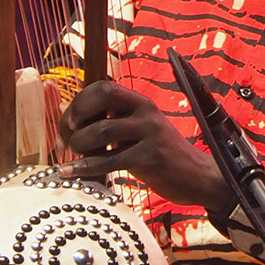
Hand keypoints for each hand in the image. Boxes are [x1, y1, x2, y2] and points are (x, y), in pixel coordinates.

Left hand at [59, 80, 232, 213]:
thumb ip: (110, 122)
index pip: (103, 87)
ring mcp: (150, 132)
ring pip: (101, 130)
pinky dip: (85, 167)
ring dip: (79, 145)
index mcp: (140, 101)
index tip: (69, 124)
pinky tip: (72, 173)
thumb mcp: (138, 132)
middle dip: (75, 117)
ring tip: (74, 157)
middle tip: (67, 138)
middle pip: (101, 98)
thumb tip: (67, 114)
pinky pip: (110, 159)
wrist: (198, 178)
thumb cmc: (160, 157)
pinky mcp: (151, 157)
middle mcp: (146, 110)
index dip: (80, 102)